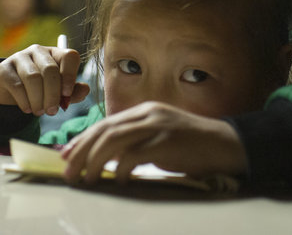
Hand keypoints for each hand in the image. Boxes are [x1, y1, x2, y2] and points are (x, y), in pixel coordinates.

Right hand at [0, 44, 89, 115]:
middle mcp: (38, 51)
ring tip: (40, 112)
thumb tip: (85, 90)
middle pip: (50, 70)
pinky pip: (17, 85)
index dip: (70, 76)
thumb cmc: (40, 90)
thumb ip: (73, 92)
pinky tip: (28, 109)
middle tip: (52, 111)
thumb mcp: (58, 91)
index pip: (69, 56)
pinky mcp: (4, 69)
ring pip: (33, 78)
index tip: (67, 95)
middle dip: (53, 94)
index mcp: (56, 53)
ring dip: (38, 99)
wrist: (10, 91)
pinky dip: (25, 101)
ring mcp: (20, 57)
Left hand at [60, 101, 247, 184]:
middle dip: (81, 152)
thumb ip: (137, 140)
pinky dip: (121, 169)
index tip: (66, 155)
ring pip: (113, 141)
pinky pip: (134, 155)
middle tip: (68, 172)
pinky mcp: (166, 142)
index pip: (105, 123)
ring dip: (94, 161)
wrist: (224, 144)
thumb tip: (108, 158)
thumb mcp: (160, 135)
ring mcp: (157, 126)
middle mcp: (148, 114)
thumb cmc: (191, 145)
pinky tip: (119, 180)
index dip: (82, 139)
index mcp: (145, 111)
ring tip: (86, 179)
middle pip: (104, 131)